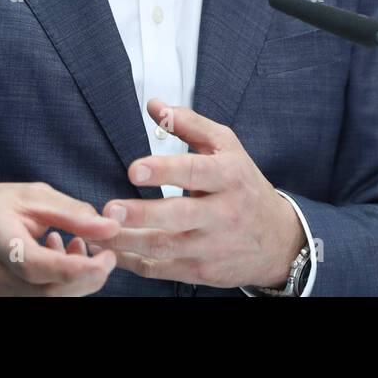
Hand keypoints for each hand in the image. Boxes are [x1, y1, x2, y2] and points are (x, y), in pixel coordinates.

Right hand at [0, 182, 120, 295]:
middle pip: (50, 293)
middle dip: (88, 277)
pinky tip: (56, 255)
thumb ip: (73, 214)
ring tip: (73, 243)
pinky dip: (58, 283)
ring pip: (49, 300)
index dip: (80, 267)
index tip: (108, 255)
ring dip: (74, 279)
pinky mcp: (1, 301)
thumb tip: (111, 228)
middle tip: (104, 253)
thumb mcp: (32, 197)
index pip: (40, 266)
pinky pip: (39, 299)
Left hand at [89, 98, 305, 288]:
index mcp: (229, 176)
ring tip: (99, 230)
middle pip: (179, 215)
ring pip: (165, 247)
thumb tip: (154, 106)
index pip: (196, 172)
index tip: (135, 170)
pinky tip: (113, 250)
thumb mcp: (227, 148)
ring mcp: (212, 245)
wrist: (278, 240)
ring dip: (127, 240)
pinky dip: (134, 262)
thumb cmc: (245, 187)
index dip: (164, 171)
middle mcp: (223, 213)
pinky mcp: (201, 271)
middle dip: (142, 213)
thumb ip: (190, 124)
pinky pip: (161, 269)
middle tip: (110, 209)